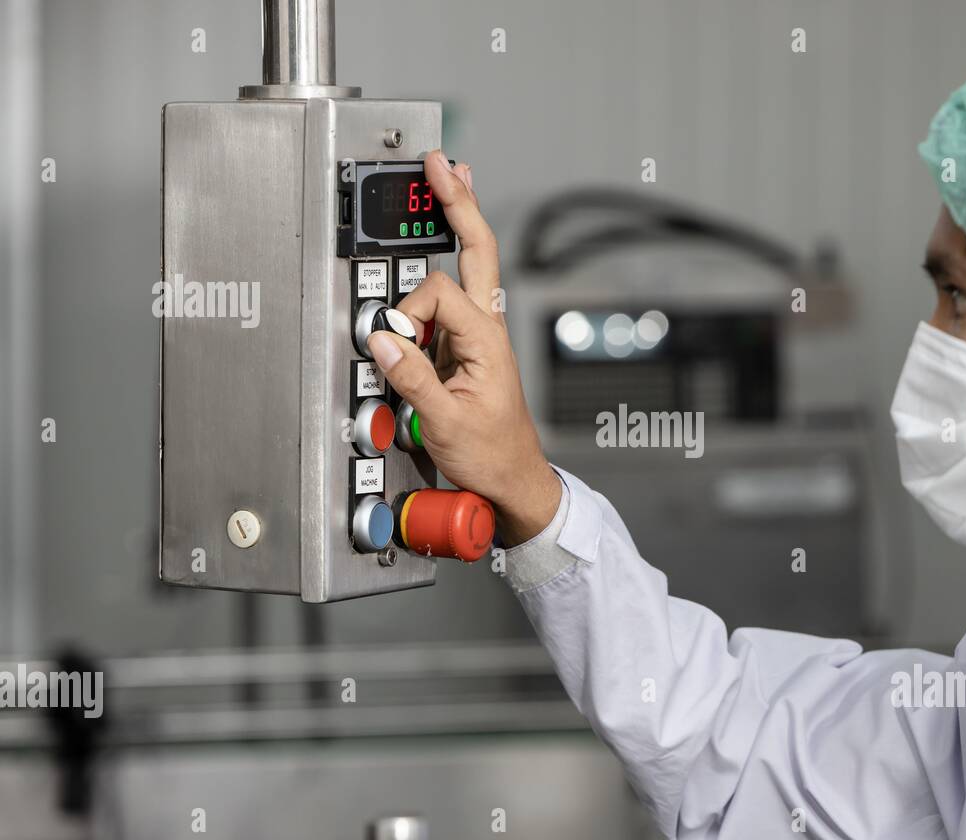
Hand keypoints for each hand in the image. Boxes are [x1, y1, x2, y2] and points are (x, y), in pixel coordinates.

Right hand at [367, 150, 560, 545]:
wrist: (513, 479)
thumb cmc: (491, 454)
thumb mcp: (444, 422)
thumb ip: (411, 377)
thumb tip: (381, 337)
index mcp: (486, 341)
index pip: (437, 295)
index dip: (408, 313)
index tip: (392, 343)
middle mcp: (487, 328)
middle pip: (477, 250)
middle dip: (457, 204)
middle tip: (440, 163)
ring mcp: (479, 333)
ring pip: (470, 263)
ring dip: (455, 220)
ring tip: (444, 176)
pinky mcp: (467, 344)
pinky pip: (455, 292)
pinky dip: (447, 254)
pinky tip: (444, 228)